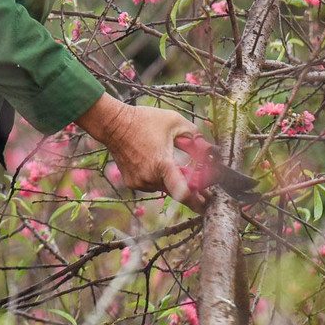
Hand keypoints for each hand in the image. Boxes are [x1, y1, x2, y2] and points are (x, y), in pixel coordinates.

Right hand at [76, 95, 205, 211]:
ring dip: (173, 181)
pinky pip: (153, 185)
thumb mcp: (176, 122)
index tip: (208, 204)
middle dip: (191, 189)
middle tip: (204, 188)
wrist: (114, 124)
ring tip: (174, 164)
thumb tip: (209, 152)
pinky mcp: (132, 183)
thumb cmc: (145, 120)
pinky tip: (157, 162)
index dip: (198, 201)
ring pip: (165, 188)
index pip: (183, 192)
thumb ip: (195, 138)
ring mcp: (139, 182)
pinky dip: (159, 178)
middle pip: (177, 190)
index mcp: (162, 164)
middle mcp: (149, 177)